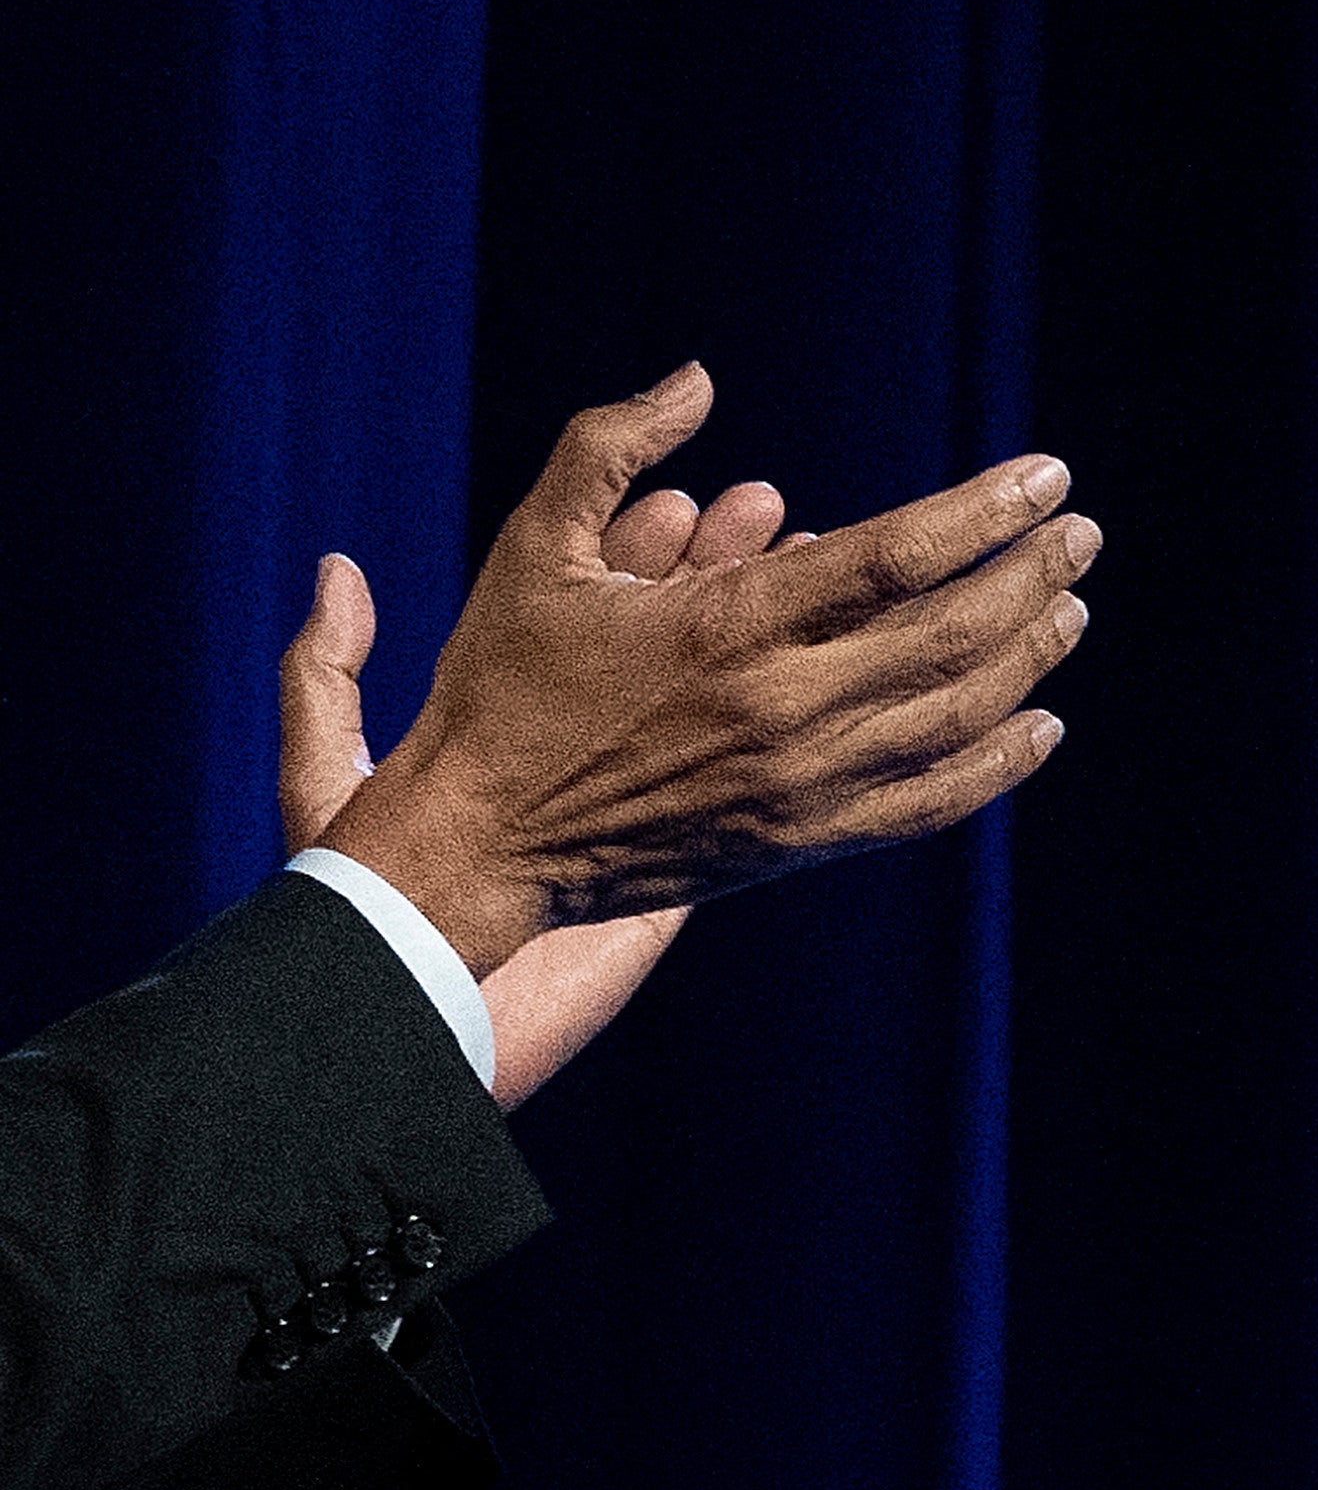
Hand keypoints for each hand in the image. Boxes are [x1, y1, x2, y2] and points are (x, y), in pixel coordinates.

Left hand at [283, 461, 792, 1105]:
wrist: (431, 992)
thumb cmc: (371, 891)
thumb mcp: (321, 780)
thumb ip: (320, 680)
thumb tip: (337, 567)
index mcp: (508, 710)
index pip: (587, 603)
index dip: (634, 545)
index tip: (681, 498)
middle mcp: (586, 741)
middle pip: (669, 633)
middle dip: (720, 567)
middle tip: (762, 508)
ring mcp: (647, 789)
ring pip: (722, 687)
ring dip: (766, 625)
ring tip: (804, 560)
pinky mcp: (694, 847)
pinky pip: (759, 764)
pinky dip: (792, 712)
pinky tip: (827, 670)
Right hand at [312, 368, 1098, 992]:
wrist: (477, 843)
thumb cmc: (502, 684)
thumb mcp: (533, 547)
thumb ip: (609, 446)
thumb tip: (698, 376)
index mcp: (726, 624)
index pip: (898, 557)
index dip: (987, 513)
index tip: (1050, 476)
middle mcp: (781, 704)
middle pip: (953, 632)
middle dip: (1031, 574)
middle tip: (1080, 534)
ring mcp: (802, 781)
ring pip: (958, 714)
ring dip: (1029, 656)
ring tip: (1069, 606)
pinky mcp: (804, 841)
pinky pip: (931, 803)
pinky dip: (998, 764)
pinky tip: (1039, 725)